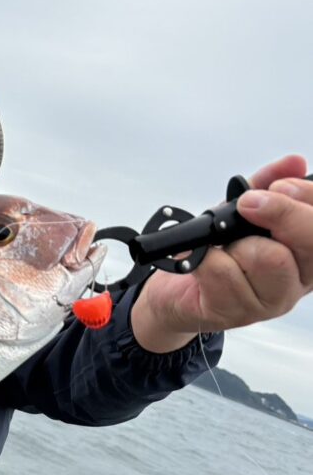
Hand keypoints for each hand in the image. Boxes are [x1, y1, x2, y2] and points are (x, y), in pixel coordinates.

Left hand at [132, 155, 312, 351]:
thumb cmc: (217, 250)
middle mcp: (298, 280)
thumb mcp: (241, 210)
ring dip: (236, 242)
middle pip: (309, 242)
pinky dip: (204, 257)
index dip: (307, 198)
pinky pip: (223, 272)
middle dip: (279, 212)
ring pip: (268, 258)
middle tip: (248, 203)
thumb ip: (267, 184)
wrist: (175, 287)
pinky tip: (200, 260)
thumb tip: (293, 162)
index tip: (280, 186)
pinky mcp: (235, 312)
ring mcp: (269, 301)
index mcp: (308, 254)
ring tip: (222, 246)